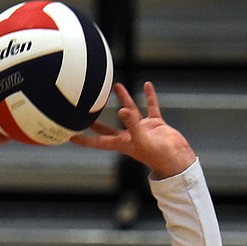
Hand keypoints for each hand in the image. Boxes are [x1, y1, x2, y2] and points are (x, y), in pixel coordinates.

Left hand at [70, 81, 196, 178]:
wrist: (178, 160)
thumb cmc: (159, 155)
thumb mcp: (143, 140)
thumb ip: (133, 124)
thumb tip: (121, 109)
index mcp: (122, 143)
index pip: (97, 142)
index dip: (83, 139)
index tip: (69, 136)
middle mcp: (129, 136)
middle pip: (108, 127)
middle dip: (96, 120)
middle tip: (83, 111)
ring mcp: (142, 129)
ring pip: (129, 111)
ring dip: (123, 99)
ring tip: (115, 85)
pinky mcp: (155, 124)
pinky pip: (150, 107)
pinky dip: (149, 96)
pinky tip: (147, 85)